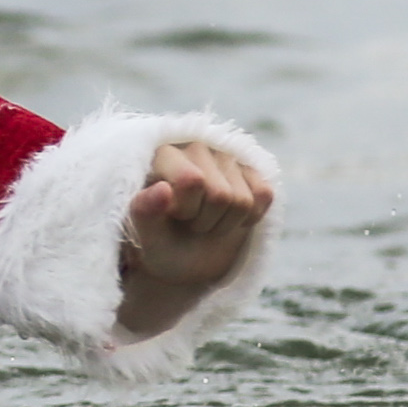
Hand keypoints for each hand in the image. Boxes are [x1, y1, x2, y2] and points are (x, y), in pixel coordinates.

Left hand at [117, 137, 273, 335]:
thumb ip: (143, 212)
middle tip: (188, 222)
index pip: (192, 180)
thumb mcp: (145, 235)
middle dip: (204, 220)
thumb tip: (163, 190)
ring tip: (204, 220)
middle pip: (221, 195)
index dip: (186, 210)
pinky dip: (248, 219)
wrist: (183, 258)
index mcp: (163, 154)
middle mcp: (196, 147)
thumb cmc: (159, 242)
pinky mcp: (251, 171)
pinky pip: (264, 196)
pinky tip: (228, 217)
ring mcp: (227, 157)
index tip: (171, 215)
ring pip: (243, 200)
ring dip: (224, 223)